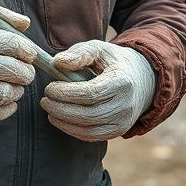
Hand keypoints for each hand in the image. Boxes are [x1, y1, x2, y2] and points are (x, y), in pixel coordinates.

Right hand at [0, 9, 37, 121]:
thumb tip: (26, 24)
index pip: (19, 47)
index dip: (28, 52)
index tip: (26, 54)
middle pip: (19, 72)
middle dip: (25, 72)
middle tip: (21, 71)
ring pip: (9, 94)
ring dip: (16, 91)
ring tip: (10, 85)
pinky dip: (5, 110)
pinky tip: (4, 102)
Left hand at [41, 40, 155, 140]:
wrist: (140, 79)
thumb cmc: (113, 62)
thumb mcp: (99, 49)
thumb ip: (79, 53)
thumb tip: (57, 62)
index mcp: (122, 82)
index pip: (91, 93)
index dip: (67, 93)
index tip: (49, 88)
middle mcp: (126, 105)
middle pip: (89, 114)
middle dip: (62, 109)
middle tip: (44, 100)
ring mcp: (124, 121)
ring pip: (90, 129)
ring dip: (64, 122)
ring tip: (49, 109)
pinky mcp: (118, 131)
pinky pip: (93, 137)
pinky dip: (73, 130)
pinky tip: (60, 119)